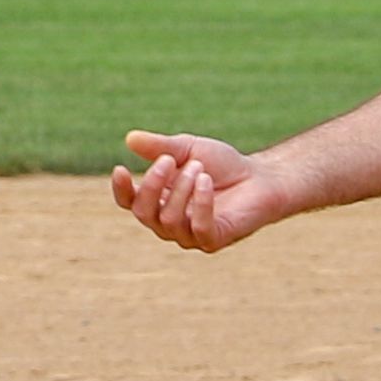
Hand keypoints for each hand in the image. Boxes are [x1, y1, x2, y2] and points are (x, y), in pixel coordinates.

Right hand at [112, 131, 286, 251]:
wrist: (260, 177)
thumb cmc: (222, 165)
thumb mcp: (189, 149)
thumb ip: (160, 146)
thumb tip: (130, 139)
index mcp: (158, 201)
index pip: (129, 203)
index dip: (121, 190)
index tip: (120, 169)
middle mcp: (169, 223)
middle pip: (144, 213)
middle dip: (153, 184)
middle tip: (170, 160)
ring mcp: (190, 235)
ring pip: (169, 220)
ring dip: (182, 189)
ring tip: (200, 168)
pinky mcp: (213, 240)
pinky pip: (198, 228)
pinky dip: (201, 203)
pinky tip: (206, 181)